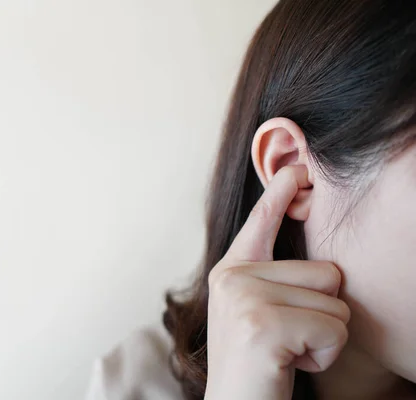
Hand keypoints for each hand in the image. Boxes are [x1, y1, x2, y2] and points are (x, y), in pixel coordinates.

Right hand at [203, 165, 349, 399]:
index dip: (279, 194)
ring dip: (323, 337)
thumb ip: (276, 279)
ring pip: (334, 302)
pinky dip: (323, 354)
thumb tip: (322, 259)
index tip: (296, 169)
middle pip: (327, 271)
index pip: (261, 223)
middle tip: (287, 339)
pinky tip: (289, 365)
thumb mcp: (259, 312)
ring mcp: (244, 298)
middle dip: (322, 312)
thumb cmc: (255, 363)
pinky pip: (331, 329)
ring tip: (287, 353)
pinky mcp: (262, 324)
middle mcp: (233, 277)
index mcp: (232, 271)